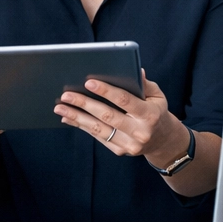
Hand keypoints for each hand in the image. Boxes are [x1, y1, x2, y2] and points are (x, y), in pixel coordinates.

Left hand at [56, 71, 190, 166]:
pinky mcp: (119, 151)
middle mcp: (140, 132)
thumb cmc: (157, 112)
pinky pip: (97, 137)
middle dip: (85, 104)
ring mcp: (129, 145)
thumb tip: (135, 70)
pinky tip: (68, 118)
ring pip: (98, 129)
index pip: (125, 101)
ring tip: (60, 107)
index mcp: (150, 115)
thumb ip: (145, 84)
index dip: (107, 91)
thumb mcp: (158, 96)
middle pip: (107, 116)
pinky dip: (81, 126)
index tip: (89, 82)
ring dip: (77, 117)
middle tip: (66, 95)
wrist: (163, 141)